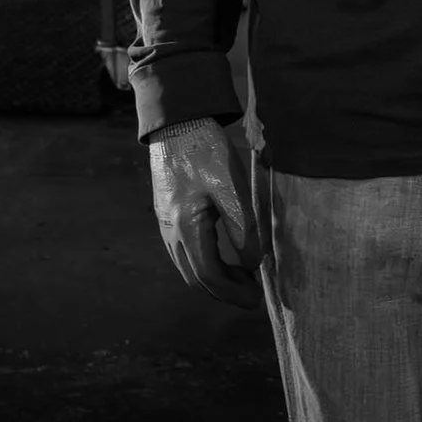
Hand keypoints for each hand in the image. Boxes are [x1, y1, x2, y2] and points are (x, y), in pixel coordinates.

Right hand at [149, 117, 264, 308]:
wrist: (177, 122)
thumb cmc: (206, 151)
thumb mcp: (232, 187)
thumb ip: (243, 228)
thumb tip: (252, 263)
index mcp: (186, 228)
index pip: (209, 276)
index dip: (233, 292)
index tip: (256, 299)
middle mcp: (171, 232)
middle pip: (196, 278)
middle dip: (225, 291)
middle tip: (253, 294)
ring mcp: (166, 224)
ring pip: (188, 267)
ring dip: (215, 278)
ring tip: (243, 277)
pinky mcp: (168, 214)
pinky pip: (184, 252)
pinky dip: (205, 263)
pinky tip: (225, 255)